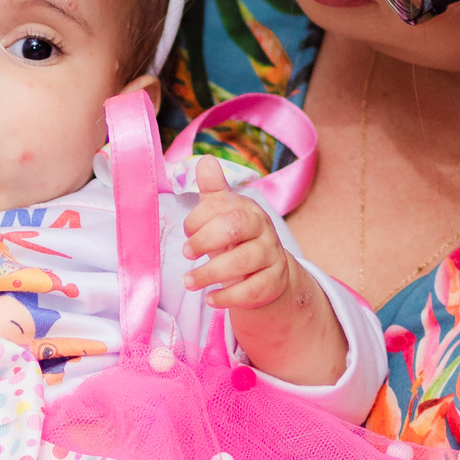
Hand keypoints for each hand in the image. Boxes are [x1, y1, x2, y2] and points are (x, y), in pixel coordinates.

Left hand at [182, 157, 291, 310]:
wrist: (269, 271)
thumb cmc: (237, 238)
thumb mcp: (224, 214)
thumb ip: (214, 190)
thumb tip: (206, 161)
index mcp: (248, 209)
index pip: (222, 208)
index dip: (199, 220)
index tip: (186, 232)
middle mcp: (263, 230)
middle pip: (234, 228)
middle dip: (204, 241)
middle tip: (186, 253)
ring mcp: (271, 256)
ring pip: (241, 262)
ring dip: (209, 273)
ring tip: (188, 281)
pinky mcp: (273, 282)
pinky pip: (251, 290)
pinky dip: (228, 296)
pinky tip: (210, 299)